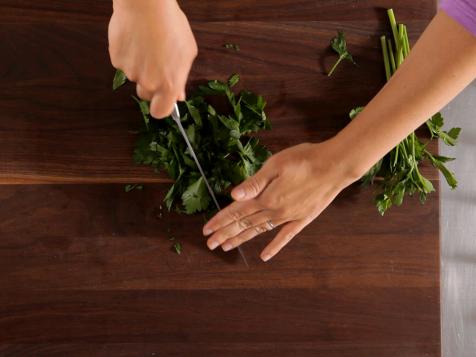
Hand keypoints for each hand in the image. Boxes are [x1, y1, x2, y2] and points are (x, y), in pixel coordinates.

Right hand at [108, 0, 196, 117]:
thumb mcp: (186, 52)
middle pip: (145, 95)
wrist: (146, 5)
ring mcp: (130, 71)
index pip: (160, 112)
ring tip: (148, 44)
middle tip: (156, 65)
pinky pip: (123, 62)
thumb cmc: (171, 25)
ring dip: (140, 66)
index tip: (162, 101)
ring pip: (134, 76)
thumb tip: (178, 95)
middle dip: (150, 85)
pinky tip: (136, 39)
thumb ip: (181, 77)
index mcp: (168, 84)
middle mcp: (148, 82)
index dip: (160, 107)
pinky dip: (128, 54)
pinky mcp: (116, 59)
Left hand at [202, 140, 358, 261]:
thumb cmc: (304, 160)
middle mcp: (274, 211)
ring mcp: (288, 217)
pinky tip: (264, 256)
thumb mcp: (275, 165)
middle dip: (225, 234)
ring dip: (241, 239)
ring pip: (259, 231)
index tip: (206, 230)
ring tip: (226, 247)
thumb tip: (233, 195)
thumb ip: (254, 183)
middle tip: (210, 244)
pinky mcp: (302, 219)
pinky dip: (274, 247)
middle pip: (244, 225)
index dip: (220, 220)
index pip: (236, 212)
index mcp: (265, 197)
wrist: (335, 166)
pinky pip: (285, 237)